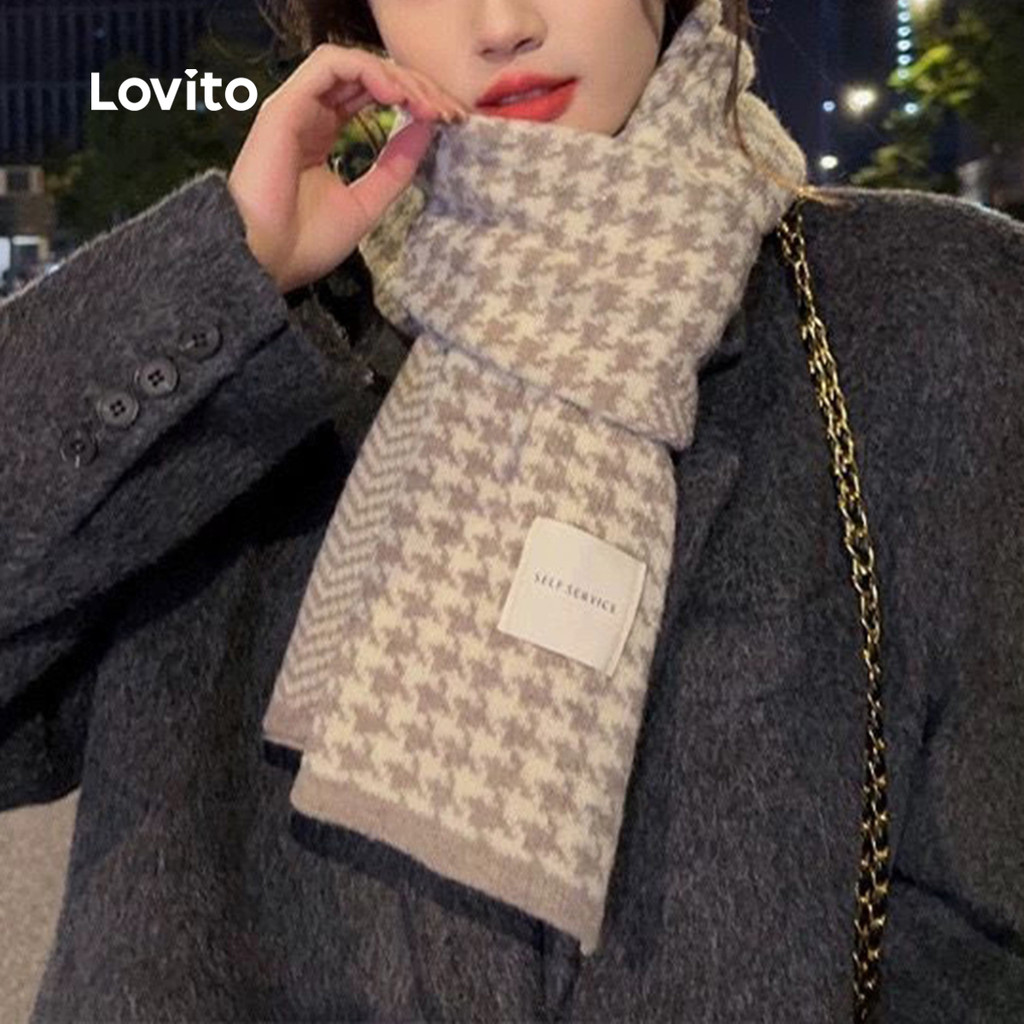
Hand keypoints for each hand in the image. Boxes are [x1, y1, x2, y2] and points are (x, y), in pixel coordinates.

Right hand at [227, 45, 469, 294]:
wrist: (264, 262)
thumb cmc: (305, 242)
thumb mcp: (367, 202)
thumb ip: (396, 165)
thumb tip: (428, 126)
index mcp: (323, 135)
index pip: (372, 97)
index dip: (413, 101)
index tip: (448, 121)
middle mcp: (310, 114)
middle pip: (368, 76)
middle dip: (414, 87)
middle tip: (448, 110)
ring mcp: (296, 107)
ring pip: (352, 64)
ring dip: (396, 77)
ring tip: (424, 103)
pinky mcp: (285, 106)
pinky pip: (329, 65)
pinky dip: (368, 72)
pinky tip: (395, 96)